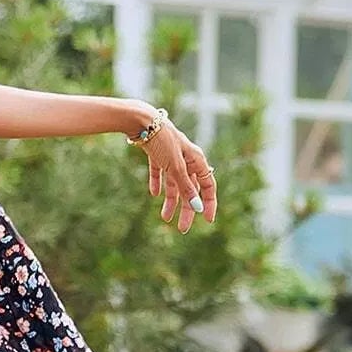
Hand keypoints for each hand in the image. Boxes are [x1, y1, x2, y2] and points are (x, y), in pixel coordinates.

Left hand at [141, 115, 216, 231]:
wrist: (142, 122)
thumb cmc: (163, 141)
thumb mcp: (176, 166)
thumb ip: (185, 186)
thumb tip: (196, 207)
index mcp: (197, 160)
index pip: (208, 186)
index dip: (209, 203)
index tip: (207, 220)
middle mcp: (187, 159)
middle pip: (190, 189)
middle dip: (186, 209)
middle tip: (182, 229)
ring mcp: (171, 157)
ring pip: (174, 184)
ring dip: (171, 201)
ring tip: (165, 218)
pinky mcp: (157, 154)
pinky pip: (160, 173)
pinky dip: (158, 183)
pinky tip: (153, 193)